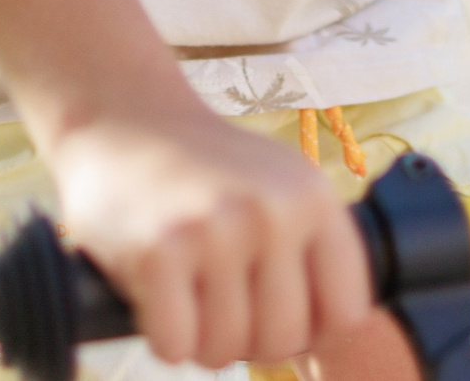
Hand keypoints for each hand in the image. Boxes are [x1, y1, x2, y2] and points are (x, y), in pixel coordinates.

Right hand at [44, 104, 374, 368]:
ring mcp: (216, 230)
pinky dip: (163, 336)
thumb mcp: (279, 187)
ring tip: (187, 293)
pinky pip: (175, 346)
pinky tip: (157, 294)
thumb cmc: (203, 169)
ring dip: (200, 340)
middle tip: (218, 303)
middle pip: (283, 340)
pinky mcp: (158, 251)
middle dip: (247, 340)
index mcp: (314, 198)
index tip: (274, 314)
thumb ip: (313, 250)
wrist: (122, 119)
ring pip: (225, 350)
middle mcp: (273, 212)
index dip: (310, 332)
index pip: (346, 314)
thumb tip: (333, 340)